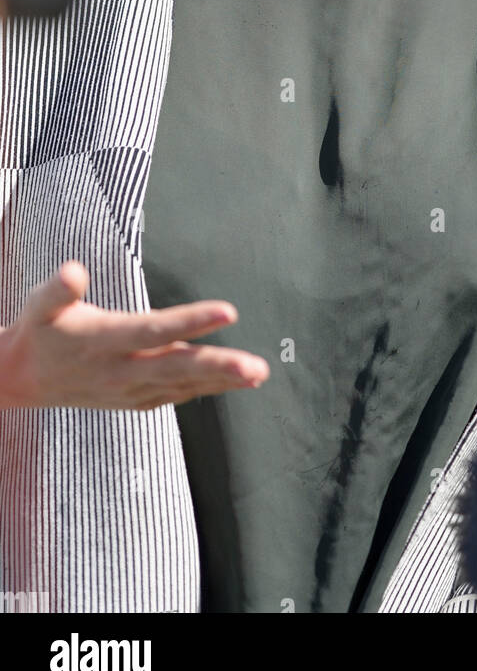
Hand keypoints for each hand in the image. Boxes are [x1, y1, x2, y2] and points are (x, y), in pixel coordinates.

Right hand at [0, 261, 269, 411]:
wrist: (21, 380)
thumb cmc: (39, 330)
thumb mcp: (40, 304)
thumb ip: (59, 289)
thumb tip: (73, 271)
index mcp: (104, 340)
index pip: (154, 330)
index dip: (191, 322)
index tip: (228, 311)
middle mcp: (121, 370)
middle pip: (177, 366)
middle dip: (220, 366)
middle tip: (256, 366)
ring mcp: (129, 389)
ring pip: (183, 384)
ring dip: (222, 380)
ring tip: (258, 373)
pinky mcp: (134, 399)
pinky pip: (175, 395)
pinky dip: (204, 390)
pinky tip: (231, 384)